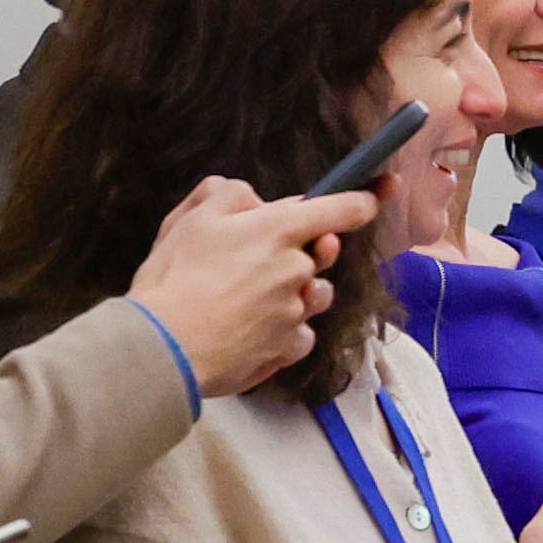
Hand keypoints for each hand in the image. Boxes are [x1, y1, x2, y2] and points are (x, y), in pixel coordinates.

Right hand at [124, 175, 382, 399]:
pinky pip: (302, 334)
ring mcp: (297, 311)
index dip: (363, 200)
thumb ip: (228, 195)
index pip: (338, 209)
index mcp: (277, 230)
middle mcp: (297, 269)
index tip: (376, 196)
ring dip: (296, 294)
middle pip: (319, 257)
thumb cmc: (174, 277)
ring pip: (313, 296)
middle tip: (262, 260)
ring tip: (249, 299)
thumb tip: (253, 199)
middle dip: (302, 254)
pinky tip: (251, 331)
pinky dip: (285, 332)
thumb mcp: (191, 219)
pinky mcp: (290, 347)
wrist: (165, 345)